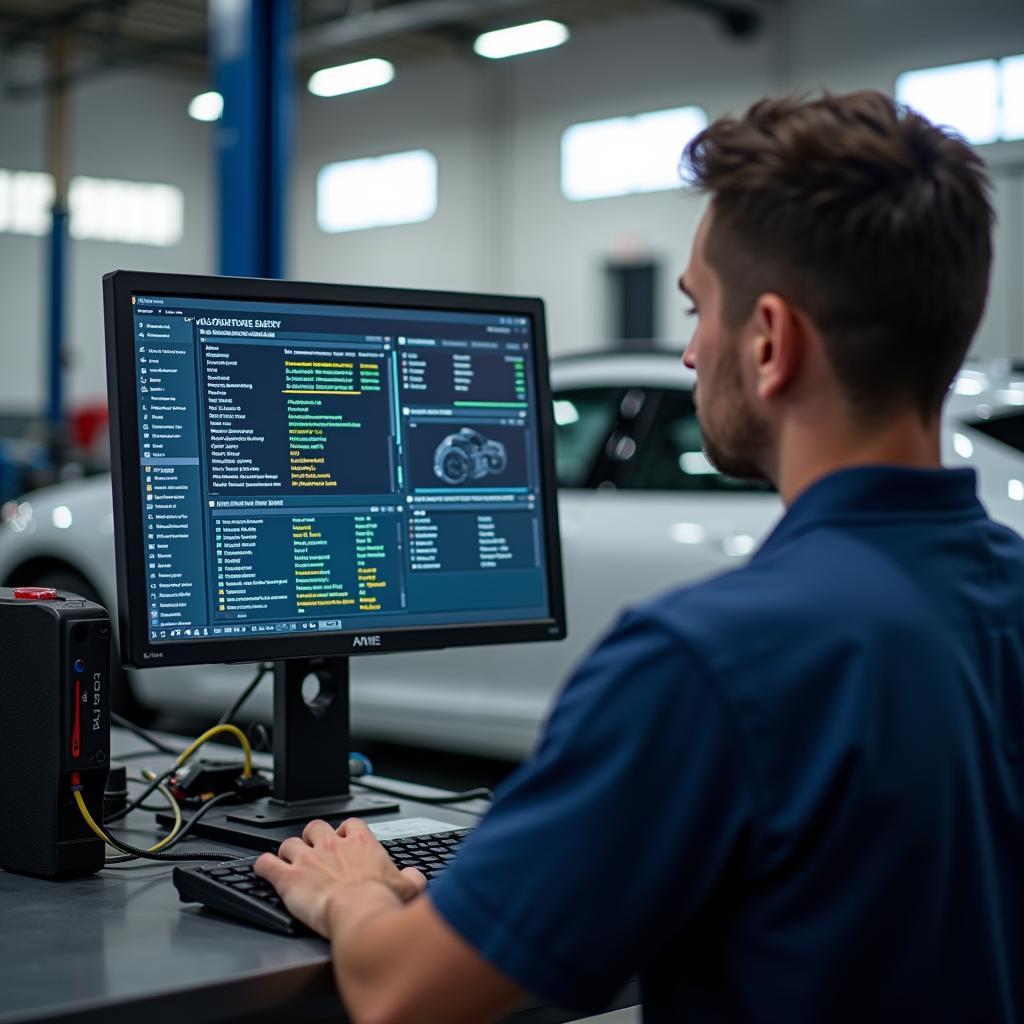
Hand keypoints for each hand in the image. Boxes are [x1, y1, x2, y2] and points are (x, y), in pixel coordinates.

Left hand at [254, 817, 426, 937]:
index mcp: (361, 843)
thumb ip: (412, 878)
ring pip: (289, 843)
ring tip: (289, 861)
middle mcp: (332, 846)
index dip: (346, 832)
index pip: (350, 824)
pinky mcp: (288, 878)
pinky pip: (266, 864)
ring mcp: (308, 860)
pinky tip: (262, 869)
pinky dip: (262, 866)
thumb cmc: (380, 902)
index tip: (346, 842)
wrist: (358, 914)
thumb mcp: (408, 888)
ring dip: (288, 852)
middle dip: (313, 837)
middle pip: (315, 827)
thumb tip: (415, 877)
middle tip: (315, 851)